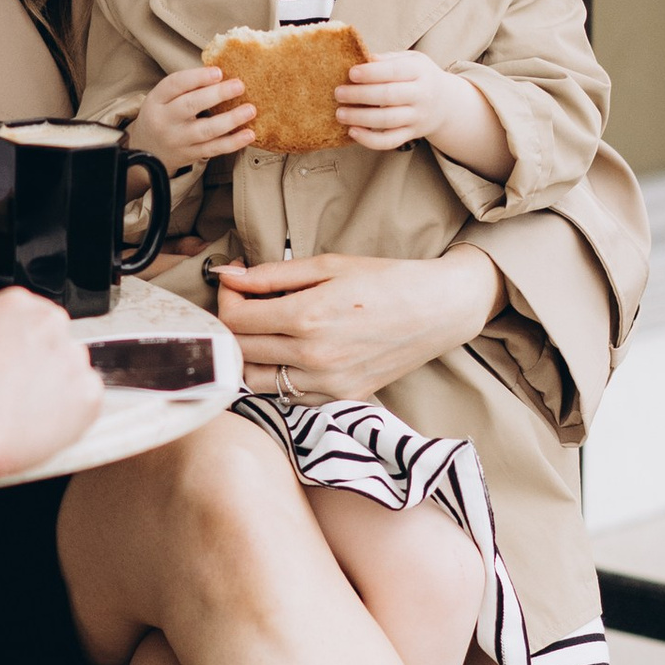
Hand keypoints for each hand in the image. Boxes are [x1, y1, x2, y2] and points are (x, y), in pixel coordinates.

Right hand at [0, 286, 103, 481]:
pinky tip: (38, 426)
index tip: (17, 365)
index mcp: (18, 304)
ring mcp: (72, 357)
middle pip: (58, 345)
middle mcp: (50, 323)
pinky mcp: (88, 394)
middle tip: (19, 393)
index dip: (25, 349)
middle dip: (44, 369)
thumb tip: (7, 357)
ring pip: (74, 375)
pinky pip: (86, 405)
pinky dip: (70, 419)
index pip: (36, 321)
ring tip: (23, 415)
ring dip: (58, 392)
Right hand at [128, 65, 259, 167]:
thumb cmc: (163, 115)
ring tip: (250, 110)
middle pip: (190, 105)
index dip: (197, 77)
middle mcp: (164, 120)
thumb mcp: (164, 98)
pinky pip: (213, 149)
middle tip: (240, 85)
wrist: (148, 150)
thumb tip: (221, 71)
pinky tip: (249, 134)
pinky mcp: (189, 155)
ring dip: (230, 119)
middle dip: (217, 94)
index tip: (219, 72)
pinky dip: (233, 142)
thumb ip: (187, 86)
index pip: (175, 84)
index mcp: (157, 100)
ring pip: (205, 130)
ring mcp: (177, 140)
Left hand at [214, 248, 503, 402]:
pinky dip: (277, 375)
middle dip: (233, 324)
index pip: (235, 320)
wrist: (439, 310)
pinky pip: (288, 395)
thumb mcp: (327, 266)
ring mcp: (327, 383)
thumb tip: (227, 275)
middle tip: (245, 303)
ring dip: (249, 354)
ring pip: (256, 380)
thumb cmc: (385, 280)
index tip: (235, 285)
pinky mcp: (341, 398)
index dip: (226, 299)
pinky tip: (288, 352)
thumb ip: (271, 275)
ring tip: (264, 330)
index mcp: (308, 317)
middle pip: (240, 351)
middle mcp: (314, 356)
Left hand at [332, 50, 456, 149]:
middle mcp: (421, 95)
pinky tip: (353, 132)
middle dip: (360, 95)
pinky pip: (390, 141)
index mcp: (420, 71)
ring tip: (340, 113)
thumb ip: (388, 59)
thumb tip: (363, 58)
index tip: (351, 73)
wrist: (446, 103)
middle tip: (339, 93)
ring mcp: (417, 117)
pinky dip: (370, 140)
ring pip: (387, 120)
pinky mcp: (411, 134)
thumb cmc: (419, 76)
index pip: (394, 71)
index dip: (371, 73)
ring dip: (360, 117)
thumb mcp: (411, 60)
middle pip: (388, 95)